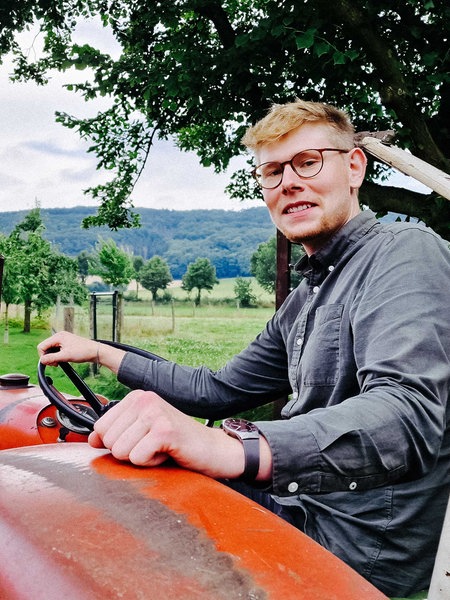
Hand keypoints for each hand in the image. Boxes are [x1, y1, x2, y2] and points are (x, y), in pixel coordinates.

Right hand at [37, 331, 124, 372]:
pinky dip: (58, 356)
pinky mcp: (67, 345)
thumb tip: (42, 360)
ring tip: (61, 362)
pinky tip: (63, 360)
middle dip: (49, 357)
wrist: (95, 352)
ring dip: (54, 357)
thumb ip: (52, 358)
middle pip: (46, 348)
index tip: (51, 363)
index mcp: (58, 336)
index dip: (43, 356)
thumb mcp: (65, 356)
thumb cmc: (83, 351)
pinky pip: (57, 351)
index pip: (41, 346)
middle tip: (56, 364)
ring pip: (51, 350)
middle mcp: (60, 336)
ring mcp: (64, 340)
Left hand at [88, 390, 251, 478]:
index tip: (142, 439)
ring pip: (120, 451)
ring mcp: (155, 413)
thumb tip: (91, 439)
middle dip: (129, 452)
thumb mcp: (141, 434)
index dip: (118, 443)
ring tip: (161, 449)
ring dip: (141, 458)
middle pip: (108, 440)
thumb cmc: (176, 444)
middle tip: (154, 446)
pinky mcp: (164, 430)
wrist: (212, 450)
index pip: (100, 427)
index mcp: (136, 397)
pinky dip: (152, 463)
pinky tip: (168, 453)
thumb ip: (116, 433)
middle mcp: (144, 399)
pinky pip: (137, 458)